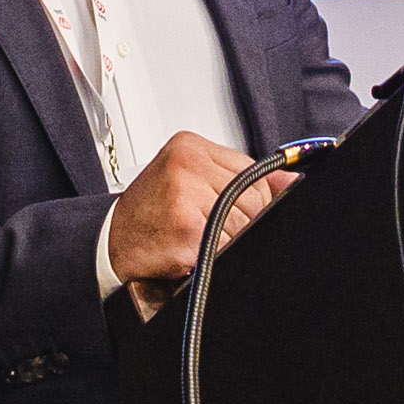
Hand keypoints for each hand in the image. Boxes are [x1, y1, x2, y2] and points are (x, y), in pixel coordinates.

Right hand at [107, 130, 287, 295]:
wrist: (111, 242)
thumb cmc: (149, 212)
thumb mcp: (190, 180)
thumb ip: (239, 177)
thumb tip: (292, 180)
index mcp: (190, 147)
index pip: (253, 171)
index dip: (253, 199)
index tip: (240, 211)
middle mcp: (187, 164)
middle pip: (253, 198)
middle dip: (241, 221)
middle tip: (210, 229)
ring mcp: (186, 195)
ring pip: (244, 224)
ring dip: (227, 241)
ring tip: (198, 238)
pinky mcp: (186, 228)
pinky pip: (226, 246)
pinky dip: (215, 255)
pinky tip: (191, 250)